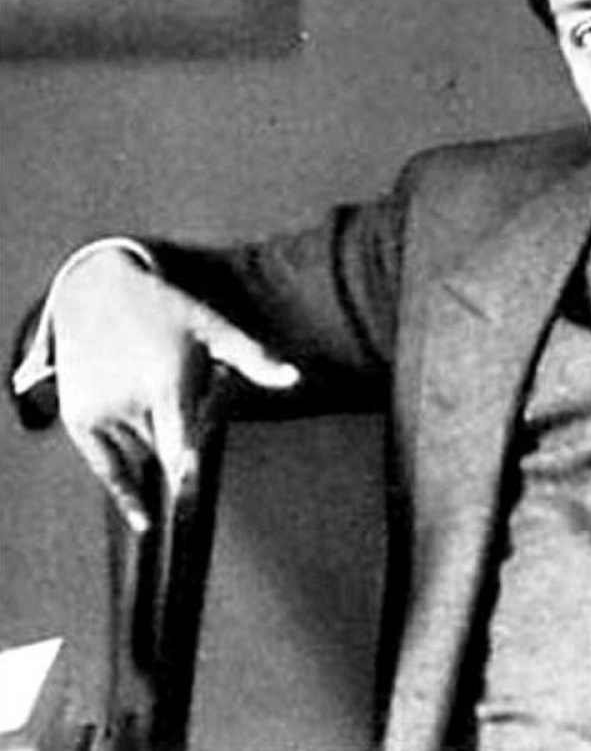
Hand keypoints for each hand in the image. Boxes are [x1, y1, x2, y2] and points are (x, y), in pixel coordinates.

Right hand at [50, 248, 297, 530]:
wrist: (95, 287)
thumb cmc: (166, 307)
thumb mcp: (213, 326)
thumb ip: (254, 358)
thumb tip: (295, 378)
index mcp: (166, 382)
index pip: (179, 446)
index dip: (189, 476)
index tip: (195, 502)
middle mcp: (129, 401)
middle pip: (168, 451)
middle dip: (186, 443)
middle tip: (184, 394)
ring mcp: (100, 411)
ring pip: (142, 455)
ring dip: (157, 445)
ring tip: (154, 388)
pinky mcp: (77, 417)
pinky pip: (105, 465)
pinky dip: (124, 488)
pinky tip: (145, 519)